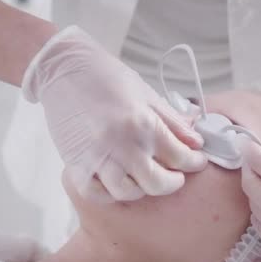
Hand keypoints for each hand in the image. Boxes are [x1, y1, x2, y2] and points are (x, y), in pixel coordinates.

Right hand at [22, 26, 206, 201]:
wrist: (63, 69)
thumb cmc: (106, 77)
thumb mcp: (146, 94)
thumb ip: (172, 121)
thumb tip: (196, 141)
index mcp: (143, 123)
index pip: (180, 156)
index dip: (194, 162)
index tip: (196, 161)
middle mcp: (121, 144)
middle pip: (157, 183)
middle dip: (173, 182)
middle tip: (176, 176)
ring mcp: (96, 157)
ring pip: (127, 192)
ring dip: (141, 188)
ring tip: (145, 177)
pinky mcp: (75, 163)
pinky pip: (95, 192)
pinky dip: (108, 192)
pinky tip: (116, 181)